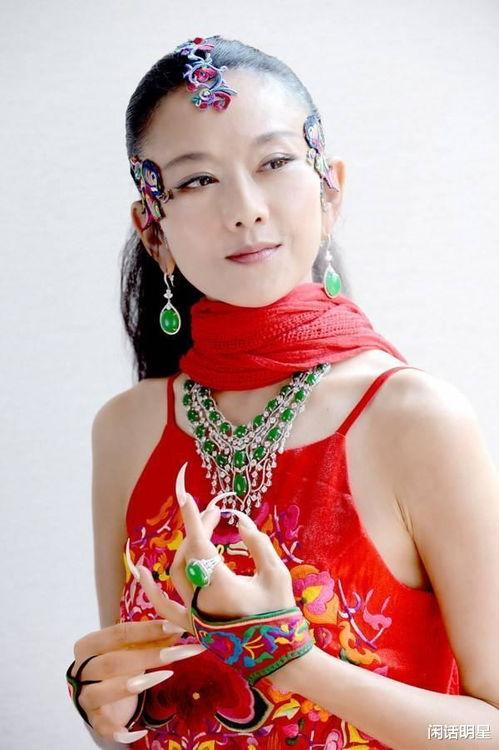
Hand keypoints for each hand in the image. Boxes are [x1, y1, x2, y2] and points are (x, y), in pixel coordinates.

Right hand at [69, 619, 204, 743]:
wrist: (96, 691)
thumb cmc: (118, 662)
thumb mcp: (133, 647)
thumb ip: (152, 638)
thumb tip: (178, 628)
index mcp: (90, 645)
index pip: (119, 633)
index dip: (147, 630)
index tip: (175, 627)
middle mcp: (81, 669)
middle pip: (112, 662)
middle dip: (147, 657)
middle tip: (176, 653)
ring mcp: (83, 695)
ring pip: (101, 691)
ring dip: (131, 686)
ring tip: (162, 678)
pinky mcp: (91, 719)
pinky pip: (102, 726)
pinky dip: (119, 729)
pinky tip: (140, 731)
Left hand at [136, 461, 295, 623]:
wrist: (276, 654)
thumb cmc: (279, 613)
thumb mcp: (275, 573)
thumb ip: (257, 543)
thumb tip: (239, 521)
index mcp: (222, 588)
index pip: (200, 546)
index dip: (194, 520)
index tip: (188, 499)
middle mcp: (201, 601)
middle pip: (189, 555)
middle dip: (199, 529)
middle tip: (215, 514)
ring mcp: (193, 615)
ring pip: (177, 573)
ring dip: (185, 548)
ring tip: (196, 529)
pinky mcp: (191, 625)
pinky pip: (165, 606)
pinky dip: (151, 589)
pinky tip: (141, 570)